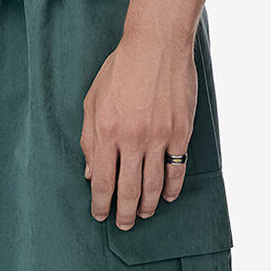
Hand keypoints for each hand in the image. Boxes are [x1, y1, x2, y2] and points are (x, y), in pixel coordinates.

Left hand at [81, 30, 196, 229]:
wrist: (157, 46)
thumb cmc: (120, 69)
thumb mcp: (93, 101)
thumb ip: (89, 139)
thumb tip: (91, 172)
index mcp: (107, 132)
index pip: (102, 181)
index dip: (100, 204)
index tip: (100, 215)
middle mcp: (133, 139)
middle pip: (128, 189)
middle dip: (123, 213)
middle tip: (123, 225)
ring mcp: (159, 137)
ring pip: (153, 184)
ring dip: (147, 205)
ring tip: (142, 214)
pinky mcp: (181, 132)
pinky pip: (177, 169)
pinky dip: (172, 187)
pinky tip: (167, 196)